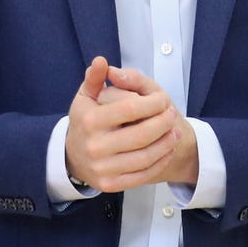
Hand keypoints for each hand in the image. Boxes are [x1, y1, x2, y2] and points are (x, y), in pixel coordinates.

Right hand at [65, 57, 197, 192]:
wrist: (73, 157)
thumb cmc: (86, 121)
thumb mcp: (86, 96)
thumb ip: (96, 78)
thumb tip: (101, 61)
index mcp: (89, 120)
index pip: (131, 108)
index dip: (153, 103)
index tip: (164, 99)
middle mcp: (94, 146)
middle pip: (141, 134)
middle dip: (164, 123)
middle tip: (172, 114)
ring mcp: (102, 168)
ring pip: (145, 157)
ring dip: (166, 143)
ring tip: (174, 131)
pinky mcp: (110, 185)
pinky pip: (142, 175)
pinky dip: (160, 162)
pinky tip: (167, 150)